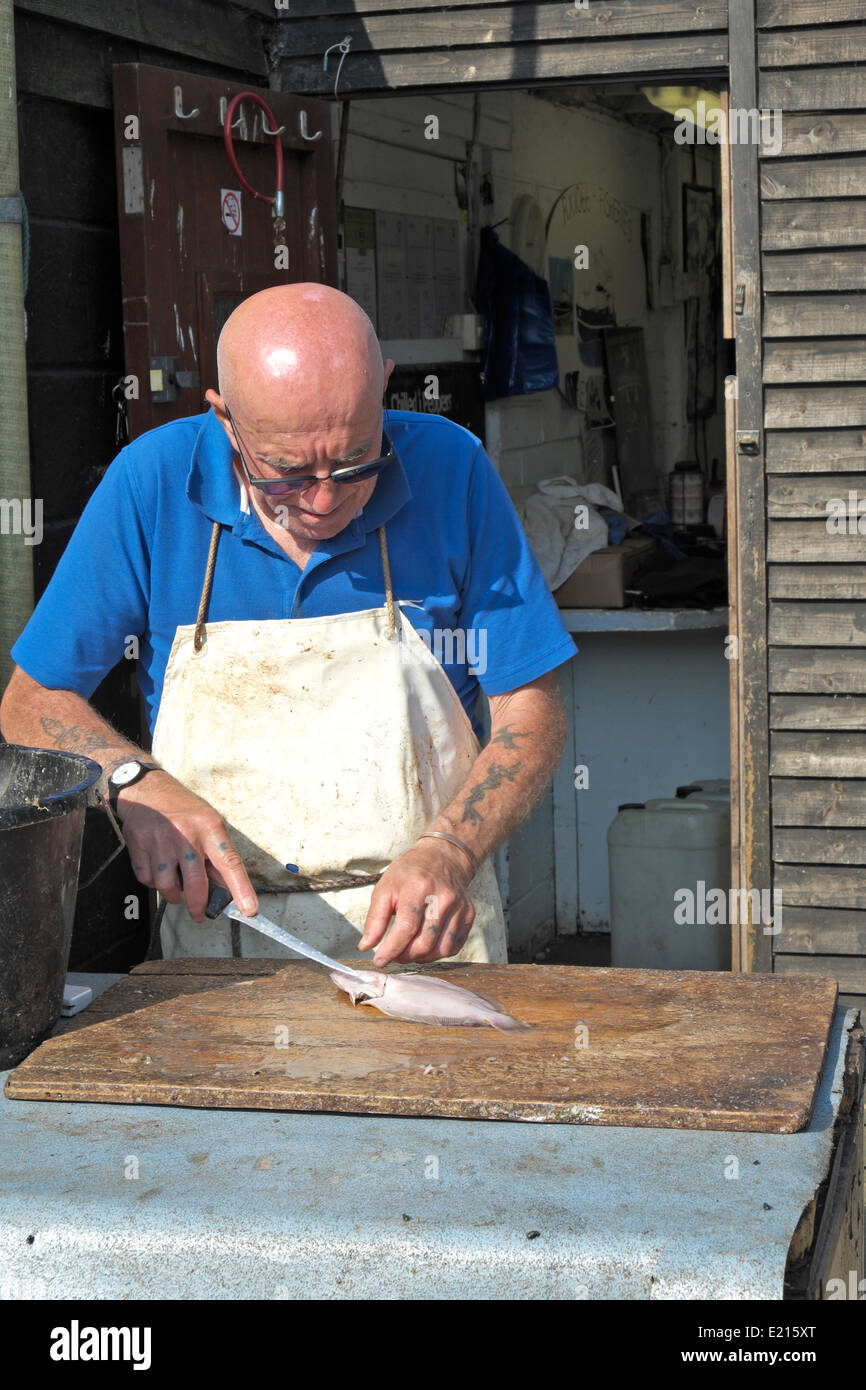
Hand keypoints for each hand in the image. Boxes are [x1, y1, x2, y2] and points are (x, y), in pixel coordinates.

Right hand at [115, 770, 257, 922]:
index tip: (249, 910)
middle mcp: (185, 833)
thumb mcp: (209, 824)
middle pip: (194, 884)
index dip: (241, 889)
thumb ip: (217, 855)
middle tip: (200, 914)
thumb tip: (226, 889)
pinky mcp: (138, 844)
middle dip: (199, 906)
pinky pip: (147, 880)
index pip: (229, 863)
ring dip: (174, 895)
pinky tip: (159, 872)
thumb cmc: (184, 810)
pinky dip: (154, 883)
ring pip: (168, 886)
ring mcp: (160, 840)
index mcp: (210, 827)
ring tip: (177, 887)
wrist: (147, 790)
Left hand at [358, 840, 474, 966]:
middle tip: (394, 954)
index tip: (379, 961)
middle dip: (405, 956)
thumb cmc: (409, 873)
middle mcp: (443, 897)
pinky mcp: (469, 914)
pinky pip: (454, 946)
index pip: (405, 929)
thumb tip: (366, 946)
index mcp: (418, 887)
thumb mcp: (385, 888)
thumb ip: (375, 919)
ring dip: (421, 957)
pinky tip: (426, 945)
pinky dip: (437, 953)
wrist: (442, 857)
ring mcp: (459, 907)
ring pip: (440, 950)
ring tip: (409, 950)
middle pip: (424, 943)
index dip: (391, 950)